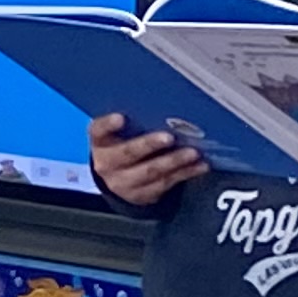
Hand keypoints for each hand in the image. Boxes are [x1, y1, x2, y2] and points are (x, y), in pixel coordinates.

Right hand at [88, 112, 205, 208]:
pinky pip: (166, 184)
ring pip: (150, 171)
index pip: (98, 130)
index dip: (108, 125)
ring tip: (192, 152)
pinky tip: (199, 165)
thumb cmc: (124, 143)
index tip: (120, 117)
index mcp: (100, 141)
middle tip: (169, 137)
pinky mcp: (142, 194)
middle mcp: (107, 164)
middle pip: (128, 154)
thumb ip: (133, 120)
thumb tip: (164, 102)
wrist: (118, 178)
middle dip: (149, 145)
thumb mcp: (120, 132)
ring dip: (174, 161)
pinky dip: (185, 173)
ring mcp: (124, 182)